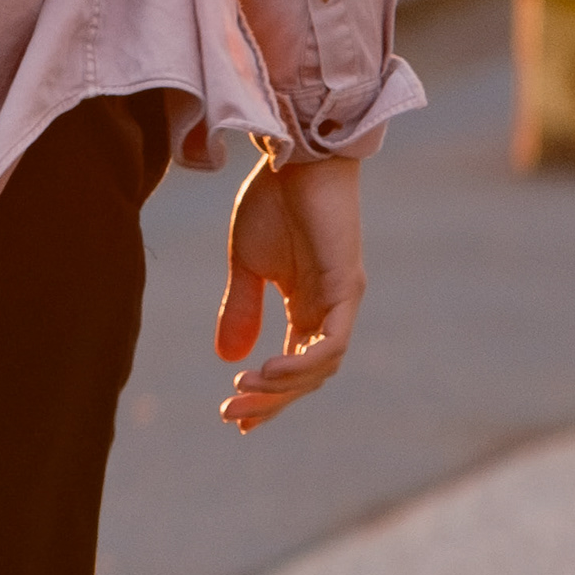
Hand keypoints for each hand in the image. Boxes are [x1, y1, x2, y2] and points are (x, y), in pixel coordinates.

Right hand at [215, 149, 364, 428]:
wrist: (294, 155)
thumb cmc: (273, 201)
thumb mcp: (247, 264)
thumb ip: (241, 308)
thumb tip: (227, 357)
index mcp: (307, 305)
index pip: (292, 364)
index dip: (267, 395)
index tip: (237, 419)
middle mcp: (330, 309)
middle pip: (307, 374)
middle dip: (271, 400)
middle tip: (234, 415)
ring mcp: (342, 300)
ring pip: (322, 366)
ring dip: (284, 386)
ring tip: (245, 388)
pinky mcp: (346, 286)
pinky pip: (333, 342)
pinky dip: (304, 363)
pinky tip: (269, 369)